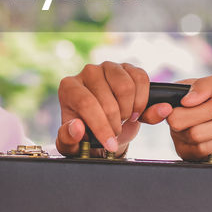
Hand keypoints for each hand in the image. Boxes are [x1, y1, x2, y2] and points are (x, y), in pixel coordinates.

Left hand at [56, 61, 171, 156]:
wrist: (106, 127)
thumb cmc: (86, 133)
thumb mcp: (73, 144)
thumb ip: (68, 139)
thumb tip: (76, 128)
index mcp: (68, 87)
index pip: (86, 104)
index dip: (101, 126)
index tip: (110, 144)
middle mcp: (88, 72)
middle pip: (108, 100)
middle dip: (116, 124)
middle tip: (114, 131)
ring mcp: (109, 67)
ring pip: (126, 88)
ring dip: (129, 111)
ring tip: (123, 119)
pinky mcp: (128, 67)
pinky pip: (142, 79)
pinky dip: (143, 100)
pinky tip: (135, 110)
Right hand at [166, 69, 211, 162]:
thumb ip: (209, 83)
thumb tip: (187, 100)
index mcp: (186, 94)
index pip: (168, 97)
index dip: (185, 101)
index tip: (208, 100)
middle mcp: (181, 114)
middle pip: (176, 119)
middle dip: (209, 113)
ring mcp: (185, 136)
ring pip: (193, 135)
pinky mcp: (194, 155)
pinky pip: (201, 151)